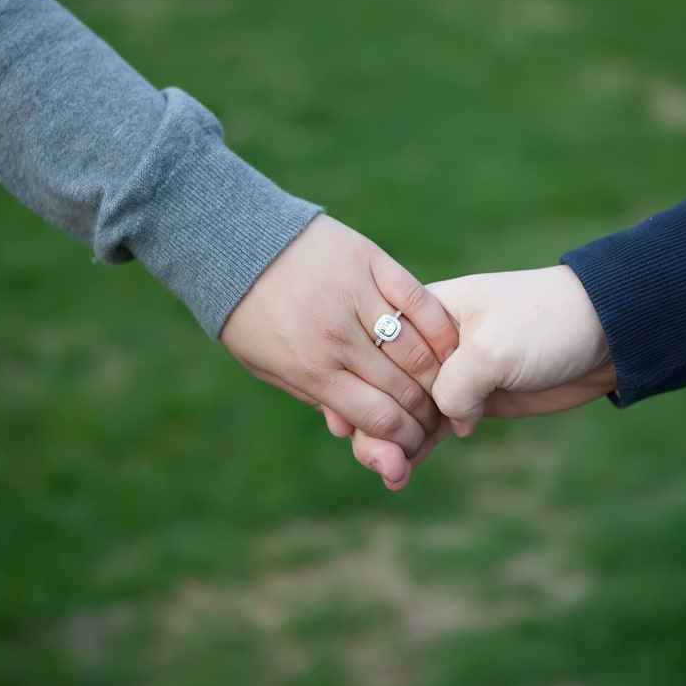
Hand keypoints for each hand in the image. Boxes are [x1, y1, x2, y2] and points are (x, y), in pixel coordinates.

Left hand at [220, 215, 457, 460]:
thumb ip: (318, 399)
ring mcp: (356, 295)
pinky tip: (450, 348)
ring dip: (439, 377)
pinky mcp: (371, 261)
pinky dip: (440, 329)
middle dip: (426, 414)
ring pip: (417, 349)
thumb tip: (360, 437)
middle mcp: (336, 336)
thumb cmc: (251, 315)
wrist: (234, 243)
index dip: (405, 438)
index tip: (415, 442)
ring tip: (445, 387)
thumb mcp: (270, 368)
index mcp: (310, 369)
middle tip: (436, 419)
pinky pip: (419, 300)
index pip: (377, 417)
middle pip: (403, 388)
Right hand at [339, 266, 614, 489]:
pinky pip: (432, 429)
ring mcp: (450, 374)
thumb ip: (456, 384)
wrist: (607, 332)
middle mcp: (429, 344)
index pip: (373, 352)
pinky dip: (417, 450)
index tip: (341, 424)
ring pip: (405, 414)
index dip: (356, 389)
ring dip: (392, 445)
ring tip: (393, 476)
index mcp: (424, 313)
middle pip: (383, 388)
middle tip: (382, 462)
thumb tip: (443, 423)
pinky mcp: (473, 401)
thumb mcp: (494, 349)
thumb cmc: (548, 323)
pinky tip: (402, 476)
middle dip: (373, 425)